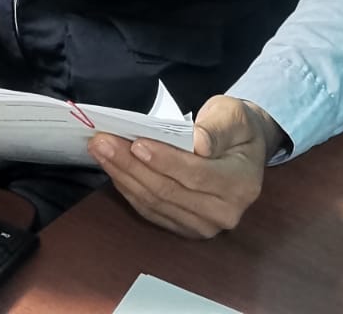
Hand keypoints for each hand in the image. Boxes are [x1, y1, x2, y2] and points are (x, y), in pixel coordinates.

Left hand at [85, 95, 283, 238]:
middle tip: (103, 141)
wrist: (241, 149)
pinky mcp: (185, 228)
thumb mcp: (233, 115)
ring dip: (123, 176)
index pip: (196, 174)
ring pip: (155, 202)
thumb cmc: (235, 127)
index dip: (164, 160)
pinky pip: (151, 210)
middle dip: (132, 165)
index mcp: (241, 184)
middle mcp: (225, 212)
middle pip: (169, 191)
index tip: (136, 143)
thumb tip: (199, 143)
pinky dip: (128, 188)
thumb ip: (217, 128)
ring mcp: (204, 225)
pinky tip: (112, 168)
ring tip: (101, 150)